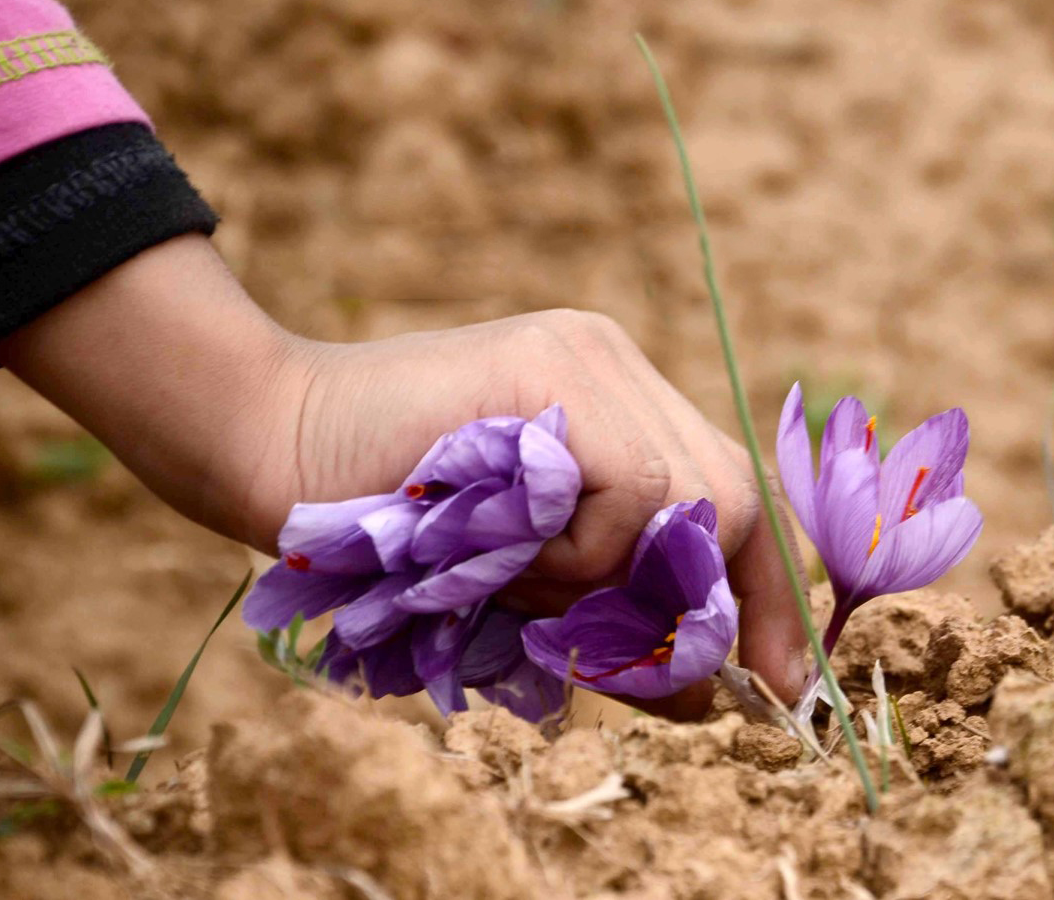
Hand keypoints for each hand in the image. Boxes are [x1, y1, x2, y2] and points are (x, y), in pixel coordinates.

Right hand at [0, 235, 808, 710]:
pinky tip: (500, 546)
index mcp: (613, 404)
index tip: (787, 684)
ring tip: (520, 583)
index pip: (730, 493)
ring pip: (687, 493)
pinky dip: (577, 550)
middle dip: (719, 604)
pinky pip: (628, 487)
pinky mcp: (553, 366)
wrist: (266, 444)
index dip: (768, 593)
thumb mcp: (521, 577)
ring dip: (610, 578)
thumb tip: (706, 695)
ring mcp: (588, 357)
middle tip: (683, 683)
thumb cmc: (383, 529)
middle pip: (733, 492)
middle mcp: (615, 366)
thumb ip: (607, 609)